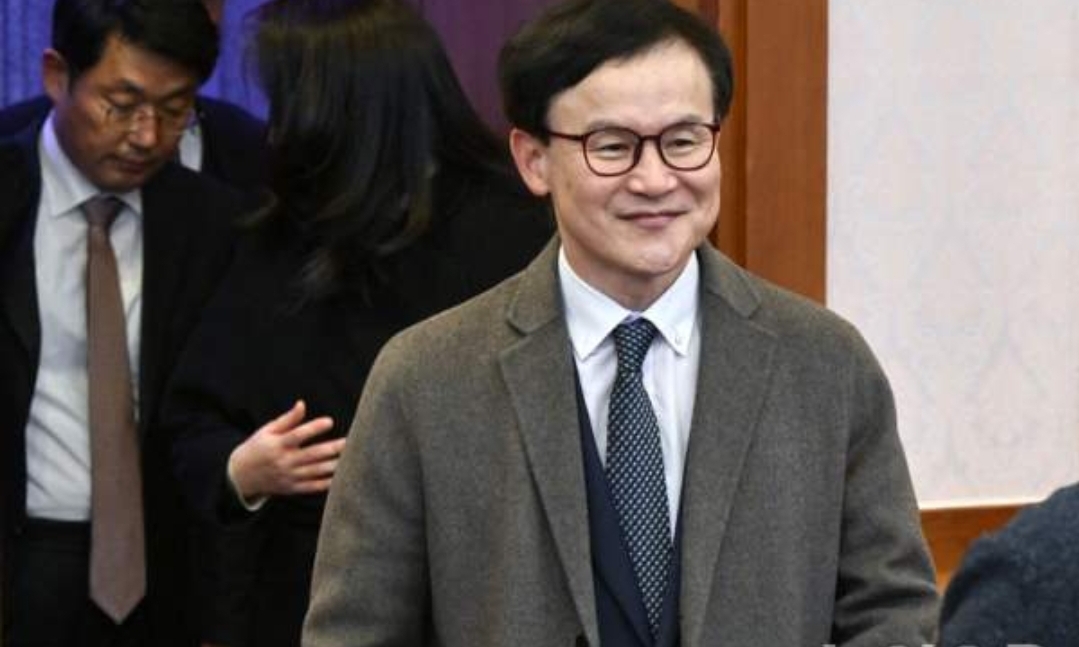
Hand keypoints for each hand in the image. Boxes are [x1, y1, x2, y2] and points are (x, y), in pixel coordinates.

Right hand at [227, 400, 344, 499]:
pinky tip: (343, 475)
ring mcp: (289, 477)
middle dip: (333, 448)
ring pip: (317, 471)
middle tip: (351, 441)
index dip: (314, 428)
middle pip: (313, 455)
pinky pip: (314, 487)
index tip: (330, 421)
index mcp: (277, 445)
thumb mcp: (267, 431)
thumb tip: (302, 404)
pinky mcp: (293, 488)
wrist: (241, 476)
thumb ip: (287, 419)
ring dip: (335, 465)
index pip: (298, 435)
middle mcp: (284, 461)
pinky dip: (329, 483)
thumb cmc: (257, 448)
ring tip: (352, 457)